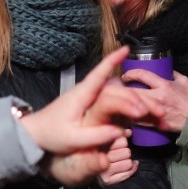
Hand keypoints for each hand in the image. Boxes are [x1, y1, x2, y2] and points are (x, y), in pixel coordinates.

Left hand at [19, 47, 162, 185]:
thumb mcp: (73, 139)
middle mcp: (84, 92)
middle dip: (132, 94)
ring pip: (112, 93)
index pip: (98, 74)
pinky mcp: (87, 105)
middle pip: (113, 87)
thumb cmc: (51, 135)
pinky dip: (122, 105)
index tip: (126, 49)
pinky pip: (108, 101)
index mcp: (81, 95)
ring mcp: (86, 98)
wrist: (35, 135)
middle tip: (152, 107)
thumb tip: (120, 131)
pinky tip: (133, 113)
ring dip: (129, 100)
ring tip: (147, 111)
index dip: (112, 61)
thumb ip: (96, 135)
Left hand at [121, 69, 187, 132]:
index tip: (126, 75)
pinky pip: (138, 121)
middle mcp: (158, 97)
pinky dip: (130, 118)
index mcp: (164, 85)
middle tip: (118, 88)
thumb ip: (173, 74)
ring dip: (124, 104)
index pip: (142, 75)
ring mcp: (155, 112)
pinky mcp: (155, 124)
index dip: (130, 73)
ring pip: (133, 107)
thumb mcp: (184, 82)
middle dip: (122, 89)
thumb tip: (164, 68)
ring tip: (120, 101)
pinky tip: (125, 115)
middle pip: (133, 91)